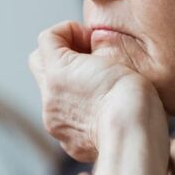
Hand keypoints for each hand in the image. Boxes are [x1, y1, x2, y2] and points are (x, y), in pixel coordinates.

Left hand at [28, 20, 162, 162]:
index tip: (92, 39)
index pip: (47, 38)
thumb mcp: (115, 54)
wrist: (134, 135)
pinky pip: (66, 118)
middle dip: (63, 56)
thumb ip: (96, 46)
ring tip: (102, 87)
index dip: (71, 32)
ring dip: (71, 84)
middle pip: (41, 64)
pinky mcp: (68, 142)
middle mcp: (49, 98)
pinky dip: (79, 110)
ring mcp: (56, 123)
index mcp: (57, 71)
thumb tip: (89, 48)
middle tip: (91, 58)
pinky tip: (104, 110)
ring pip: (54, 93)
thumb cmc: (131, 94)